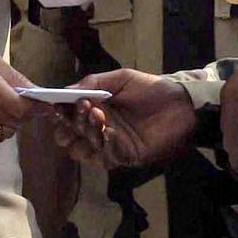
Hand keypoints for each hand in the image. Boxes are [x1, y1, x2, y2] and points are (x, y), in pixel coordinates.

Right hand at [0, 42, 40, 140]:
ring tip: (2, 109)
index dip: (36, 109)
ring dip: (9, 124)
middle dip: (24, 116)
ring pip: (3, 133)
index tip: (44, 107)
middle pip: (16, 123)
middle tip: (22, 106)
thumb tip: (34, 90)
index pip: (22, 108)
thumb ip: (12, 76)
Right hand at [53, 70, 194, 167]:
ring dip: (86, 134)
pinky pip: (106, 157)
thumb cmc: (151, 89)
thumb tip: (64, 91)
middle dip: (70, 125)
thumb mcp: (121, 79)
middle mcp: (99, 129)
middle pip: (71, 136)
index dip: (59, 113)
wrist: (183, 105)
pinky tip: (110, 130)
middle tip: (82, 109)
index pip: (68, 116)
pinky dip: (104, 145)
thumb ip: (92, 82)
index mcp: (94, 109)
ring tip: (98, 115)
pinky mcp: (126, 157)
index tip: (54, 106)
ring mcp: (111, 145)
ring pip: (84, 149)